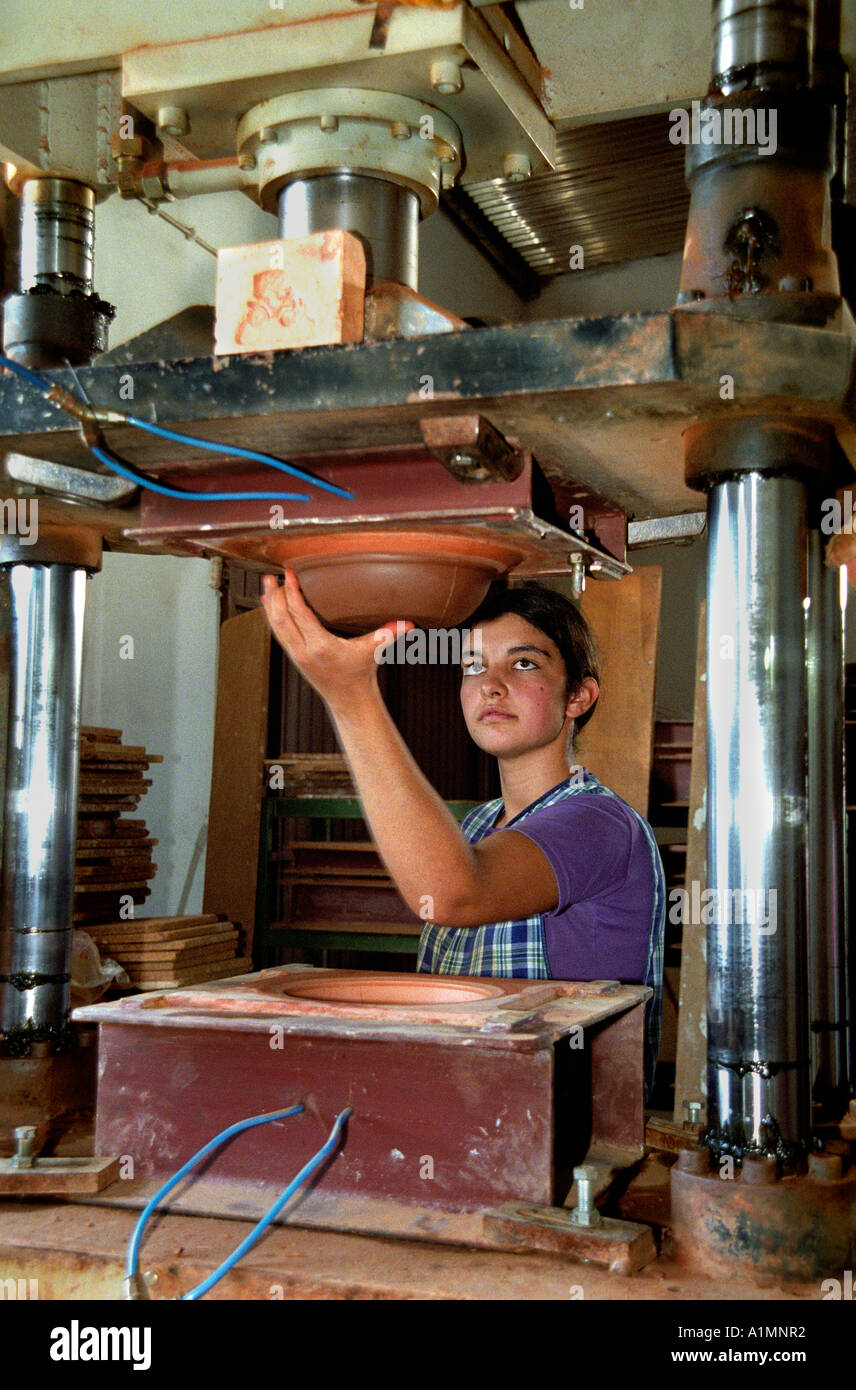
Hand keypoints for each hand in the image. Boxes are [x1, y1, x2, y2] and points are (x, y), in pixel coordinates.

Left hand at [260, 569, 412, 707]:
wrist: (349, 699)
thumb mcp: (374, 651)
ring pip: (275, 626)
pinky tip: (269, 603)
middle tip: (271, 576)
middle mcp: (304, 651)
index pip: (300, 614)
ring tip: (266, 584)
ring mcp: (296, 655)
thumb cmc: (360, 674)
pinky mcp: (294, 656)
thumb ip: (389, 634)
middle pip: (280, 619)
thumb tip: (409, 623)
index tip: (290, 575)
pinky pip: (278, 633)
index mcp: (321, 646)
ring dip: (269, 604)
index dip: (292, 592)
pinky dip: (272, 616)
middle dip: (274, 596)